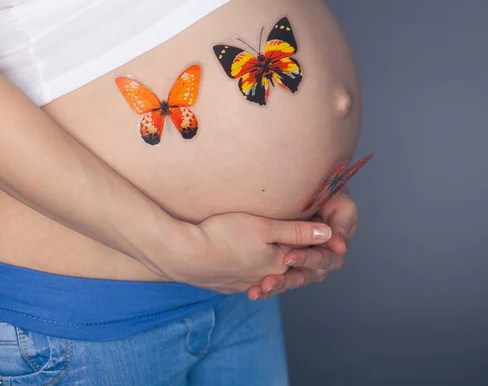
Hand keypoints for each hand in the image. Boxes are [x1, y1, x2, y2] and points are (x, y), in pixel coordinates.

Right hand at [159, 212, 332, 293]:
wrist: (184, 256)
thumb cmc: (224, 235)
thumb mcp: (264, 227)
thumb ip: (297, 231)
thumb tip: (328, 235)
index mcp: (277, 264)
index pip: (305, 258)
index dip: (314, 248)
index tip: (317, 235)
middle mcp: (262, 278)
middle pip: (288, 274)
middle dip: (297, 264)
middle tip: (301, 252)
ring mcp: (241, 284)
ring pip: (265, 280)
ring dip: (274, 273)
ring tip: (275, 263)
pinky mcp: (224, 286)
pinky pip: (244, 282)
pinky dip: (251, 276)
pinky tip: (244, 268)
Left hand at [246, 192, 357, 299]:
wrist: (310, 185)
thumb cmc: (331, 193)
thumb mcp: (341, 206)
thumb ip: (340, 225)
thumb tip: (340, 248)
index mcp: (333, 248)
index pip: (323, 260)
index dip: (306, 259)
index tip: (288, 257)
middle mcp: (318, 258)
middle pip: (305, 275)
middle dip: (286, 279)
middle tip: (268, 282)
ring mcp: (301, 260)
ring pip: (290, 279)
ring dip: (276, 285)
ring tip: (258, 289)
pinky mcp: (284, 260)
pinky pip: (276, 275)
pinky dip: (265, 285)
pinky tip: (251, 290)